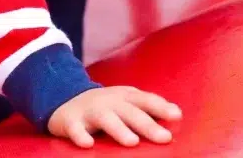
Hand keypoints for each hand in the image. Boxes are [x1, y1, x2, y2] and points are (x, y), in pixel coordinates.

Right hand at [48, 85, 181, 148]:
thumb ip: (148, 107)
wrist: (64, 100)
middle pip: (130, 112)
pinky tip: (88, 145)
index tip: (176, 116)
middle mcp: (108, 101)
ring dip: (119, 129)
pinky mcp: (70, 121)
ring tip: (132, 142)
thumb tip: (177, 113)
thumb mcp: (125, 102)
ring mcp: (89, 110)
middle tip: (164, 137)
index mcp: (124, 97)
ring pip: (105, 119)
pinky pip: (74, 129)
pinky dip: (80, 135)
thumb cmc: (105, 106)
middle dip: (147, 124)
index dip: (160, 107)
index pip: (145, 100)